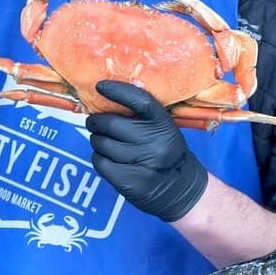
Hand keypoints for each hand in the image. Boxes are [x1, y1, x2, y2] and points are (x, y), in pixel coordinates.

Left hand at [86, 80, 207, 221]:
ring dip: (97, 140)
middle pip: (111, 123)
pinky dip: (98, 157)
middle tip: (94, 122)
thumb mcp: (164, 129)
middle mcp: (154, 142)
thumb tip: (122, 85)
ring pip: (101, 144)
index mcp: (164, 124)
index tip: (100, 86)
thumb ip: (144, 113)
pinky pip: (100, 162)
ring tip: (103, 142)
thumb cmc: (167, 151)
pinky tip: (105, 157)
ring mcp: (142, 162)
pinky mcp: (129, 181)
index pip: (139, 100)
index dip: (118, 91)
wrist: (181, 188)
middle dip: (95, 121)